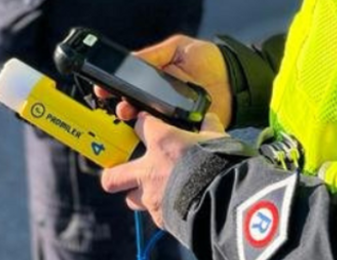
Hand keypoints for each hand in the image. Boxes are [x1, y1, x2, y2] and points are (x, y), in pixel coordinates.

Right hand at [95, 35, 232, 127]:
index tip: (103, 89)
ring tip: (132, 114)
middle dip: (122, 107)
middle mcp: (159, 99)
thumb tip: (131, 60)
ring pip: (146, 123)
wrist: (234, 77)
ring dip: (136, 121)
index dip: (114, 88)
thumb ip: (155, 54)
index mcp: (155, 80)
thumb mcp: (177, 48)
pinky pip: (168, 134)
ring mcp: (170, 115)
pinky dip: (160, 134)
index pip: (129, 86)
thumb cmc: (207, 59)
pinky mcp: (184, 128)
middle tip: (120, 106)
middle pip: (133, 107)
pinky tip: (155, 128)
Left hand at [101, 112, 227, 227]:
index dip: (143, 124)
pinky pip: (154, 214)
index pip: (140, 124)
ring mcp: (151, 196)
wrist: (223, 200)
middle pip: (113, 174)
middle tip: (124, 171)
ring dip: (139, 195)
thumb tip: (208, 119)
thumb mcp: (217, 138)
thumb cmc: (220, 163)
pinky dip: (162, 210)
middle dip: (114, 173)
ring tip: (153, 192)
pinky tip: (176, 206)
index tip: (147, 125)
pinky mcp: (160, 217)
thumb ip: (208, 127)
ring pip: (131, 199)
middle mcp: (149, 169)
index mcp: (162, 142)